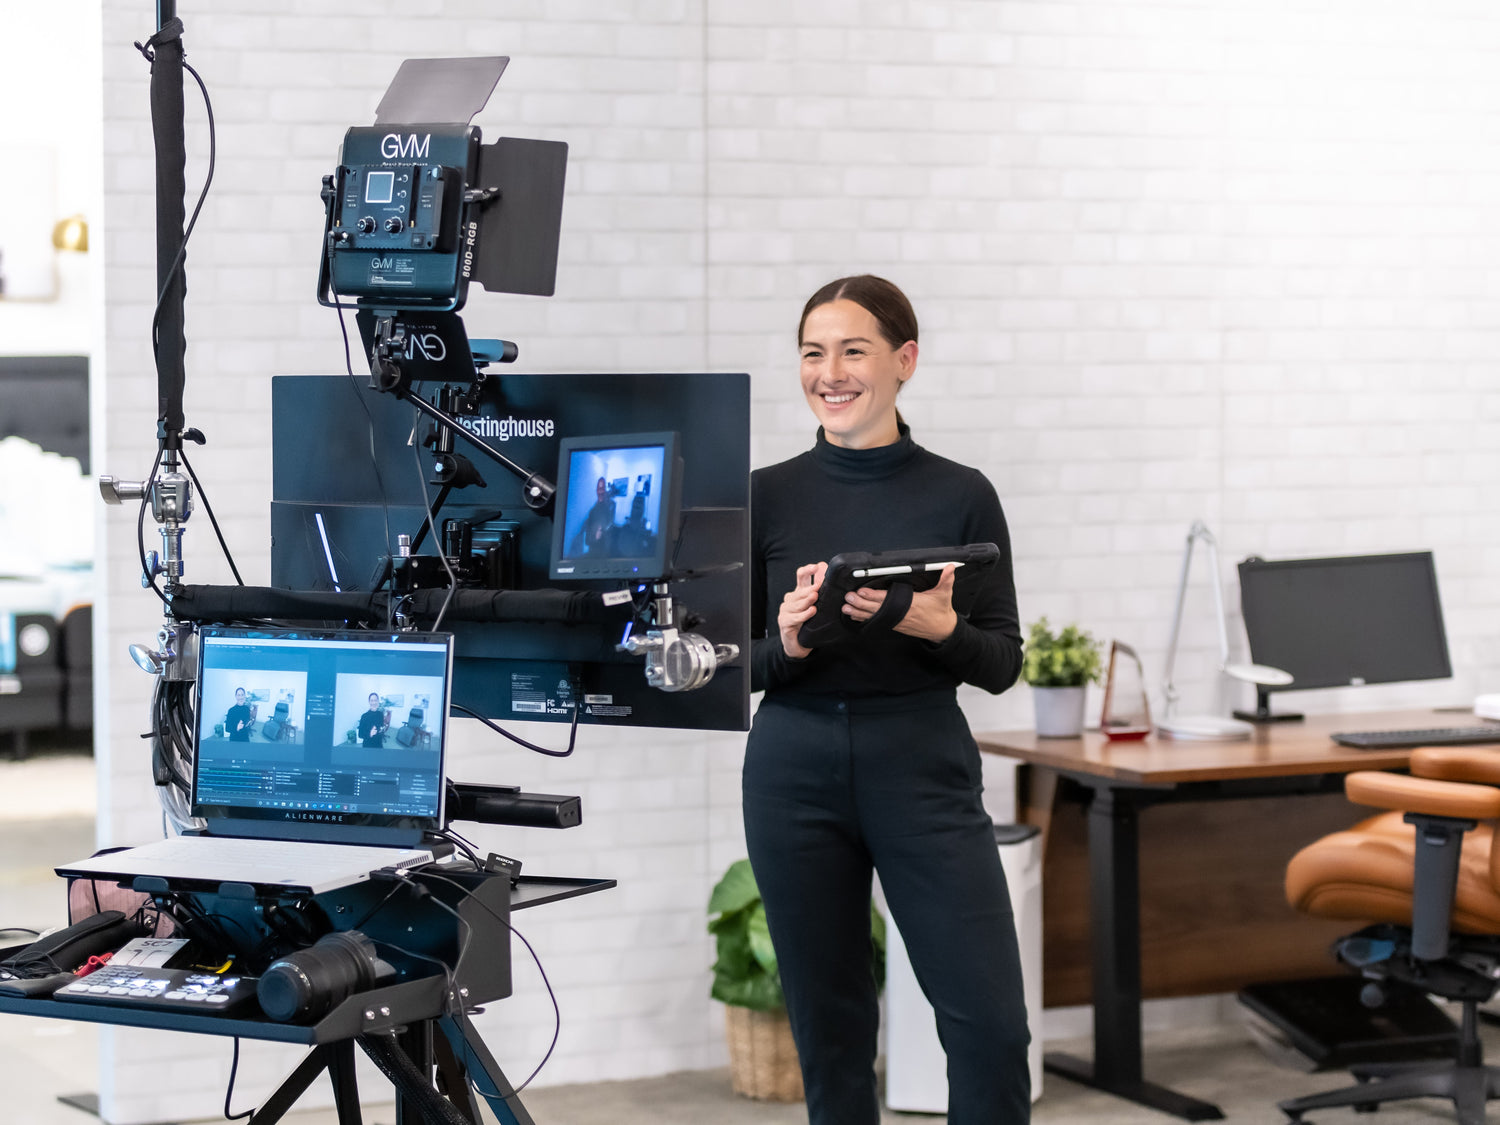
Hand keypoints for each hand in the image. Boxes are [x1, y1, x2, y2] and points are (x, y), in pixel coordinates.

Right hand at [777, 561, 826, 659]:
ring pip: (797, 604)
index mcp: (799, 592)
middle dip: (810, 589)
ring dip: (807, 601)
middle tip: (819, 587)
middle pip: (800, 591)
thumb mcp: (816, 604)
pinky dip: (804, 615)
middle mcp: (791, 599)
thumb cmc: (808, 623)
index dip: (808, 570)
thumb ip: (819, 589)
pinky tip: (811, 612)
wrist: (798, 644)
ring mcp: (785, 610)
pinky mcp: (784, 621)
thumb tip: (825, 569)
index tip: (817, 567)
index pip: (801, 576)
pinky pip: (794, 617)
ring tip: (815, 598)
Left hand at [842, 564, 958, 642]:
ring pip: (875, 617)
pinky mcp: (895, 625)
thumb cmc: (941, 610)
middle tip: (848, 598)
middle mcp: (901, 614)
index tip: (862, 591)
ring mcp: (897, 621)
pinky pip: (877, 621)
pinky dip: (865, 619)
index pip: (888, 599)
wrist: (942, 630)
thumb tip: (950, 567)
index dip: (874, 596)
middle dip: (861, 604)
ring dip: (859, 613)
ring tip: (846, 609)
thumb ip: (946, 580)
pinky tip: (855, 617)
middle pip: (877, 608)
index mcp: (911, 604)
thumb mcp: (944, 594)